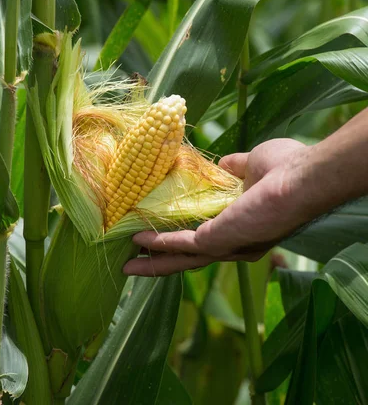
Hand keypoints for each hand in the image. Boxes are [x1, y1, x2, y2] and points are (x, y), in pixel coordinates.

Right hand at [124, 139, 312, 276]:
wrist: (301, 179)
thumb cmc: (285, 169)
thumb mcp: (253, 164)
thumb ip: (234, 168)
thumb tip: (222, 164)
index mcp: (243, 225)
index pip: (207, 234)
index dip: (183, 233)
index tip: (159, 229)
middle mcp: (235, 243)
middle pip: (190, 257)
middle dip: (161, 261)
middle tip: (134, 264)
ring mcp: (227, 245)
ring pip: (183, 258)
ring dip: (154, 260)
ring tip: (128, 265)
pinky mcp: (219, 241)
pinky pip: (184, 245)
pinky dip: (160, 243)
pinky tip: (139, 242)